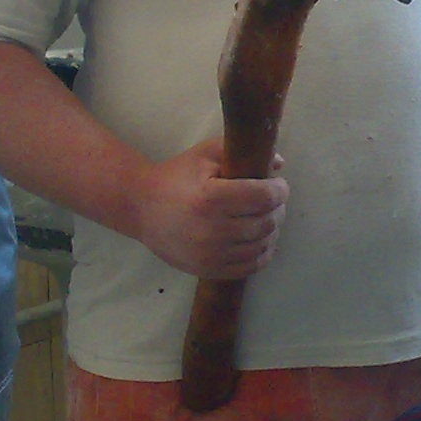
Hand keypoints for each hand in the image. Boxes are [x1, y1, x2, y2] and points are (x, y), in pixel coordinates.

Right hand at [130, 138, 287, 279]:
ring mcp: (210, 254)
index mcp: (211, 198)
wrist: (140, 209)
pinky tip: (261, 240)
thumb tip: (279, 163)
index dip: (279, 190)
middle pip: (267, 222)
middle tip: (274, 200)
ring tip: (267, 217)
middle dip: (277, 208)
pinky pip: (250, 267)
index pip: (264, 197)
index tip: (278, 184)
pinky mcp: (208, 269)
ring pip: (262, 245)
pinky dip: (263, 253)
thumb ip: (240, 151)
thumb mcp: (204, 154)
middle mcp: (212, 230)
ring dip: (273, 230)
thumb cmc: (175, 177)